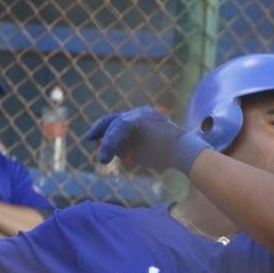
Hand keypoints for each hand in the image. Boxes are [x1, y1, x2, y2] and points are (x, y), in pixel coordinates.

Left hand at [84, 106, 208, 173]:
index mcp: (143, 118)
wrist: (185, 151)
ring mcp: (140, 114)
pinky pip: (118, 128)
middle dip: (100, 131)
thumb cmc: (168, 155)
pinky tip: (106, 154)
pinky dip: (110, 142)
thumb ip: (128, 149)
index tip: (92, 139)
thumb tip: (113, 153)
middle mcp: (140, 112)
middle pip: (114, 120)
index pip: (119, 122)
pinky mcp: (138, 119)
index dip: (104, 131)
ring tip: (103, 159)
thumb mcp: (143, 152)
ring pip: (115, 125)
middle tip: (89, 139)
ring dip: (107, 142)